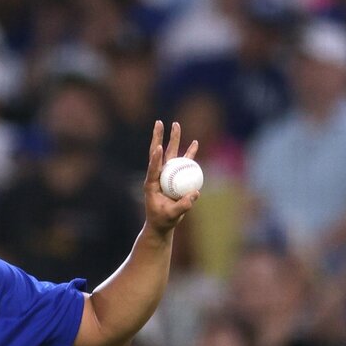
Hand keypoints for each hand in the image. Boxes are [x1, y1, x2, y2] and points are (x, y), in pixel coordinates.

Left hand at [142, 121, 198, 236]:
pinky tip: (195, 143)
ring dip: (174, 139)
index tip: (158, 148)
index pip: (153, 169)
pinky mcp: (173, 177)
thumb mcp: (172, 215)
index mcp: (150, 184)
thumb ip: (183, 205)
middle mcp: (157, 176)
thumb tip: (195, 193)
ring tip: (176, 124)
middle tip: (159, 122)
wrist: (162, 223)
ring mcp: (165, 175)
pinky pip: (182, 163)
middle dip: (159, 137)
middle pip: (158, 153)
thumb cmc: (163, 220)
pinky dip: (188, 153)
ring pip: (170, 154)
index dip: (155, 159)